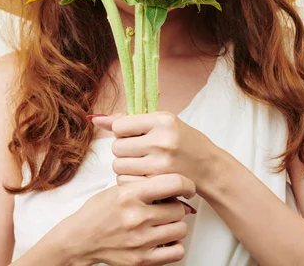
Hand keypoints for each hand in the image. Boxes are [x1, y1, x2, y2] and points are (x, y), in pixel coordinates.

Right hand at [58, 172, 195, 265]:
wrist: (80, 238)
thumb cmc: (98, 211)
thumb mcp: (119, 188)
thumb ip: (145, 185)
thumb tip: (176, 187)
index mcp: (130, 193)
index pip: (173, 182)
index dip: (186, 184)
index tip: (188, 187)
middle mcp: (136, 216)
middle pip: (178, 208)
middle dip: (176, 206)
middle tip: (168, 206)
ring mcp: (140, 240)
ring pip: (180, 229)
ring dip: (176, 224)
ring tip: (165, 222)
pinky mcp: (141, 259)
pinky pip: (176, 251)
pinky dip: (175, 245)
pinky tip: (164, 238)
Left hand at [91, 111, 219, 192]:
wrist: (208, 167)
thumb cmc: (183, 141)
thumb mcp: (161, 123)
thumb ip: (128, 121)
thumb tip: (95, 119)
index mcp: (162, 120)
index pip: (120, 126)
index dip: (122, 131)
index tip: (133, 135)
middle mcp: (162, 140)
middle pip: (117, 147)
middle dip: (123, 150)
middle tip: (138, 151)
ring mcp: (161, 164)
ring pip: (119, 166)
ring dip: (125, 166)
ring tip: (140, 163)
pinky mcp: (160, 184)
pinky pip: (127, 182)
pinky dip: (130, 181)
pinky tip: (143, 176)